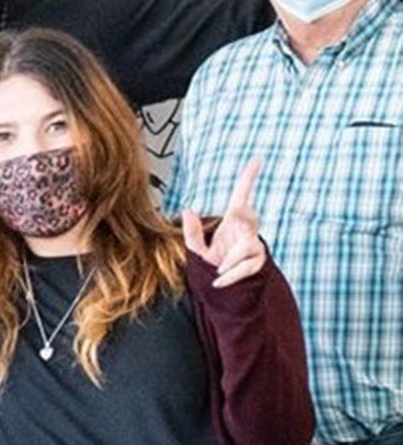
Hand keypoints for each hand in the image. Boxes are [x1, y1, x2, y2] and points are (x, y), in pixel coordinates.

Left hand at [182, 158, 264, 289]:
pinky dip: (231, 275)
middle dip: (244, 216)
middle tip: (237, 214)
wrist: (223, 286)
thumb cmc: (211, 263)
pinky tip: (219, 281)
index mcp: (232, 220)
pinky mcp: (257, 263)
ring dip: (230, 259)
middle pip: (250, 216)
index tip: (257, 159)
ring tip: (218, 269)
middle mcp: (246, 230)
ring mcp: (254, 245)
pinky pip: (246, 267)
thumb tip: (187, 210)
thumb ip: (191, 233)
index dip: (249, 177)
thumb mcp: (196, 250)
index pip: (242, 195)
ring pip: (247, 246)